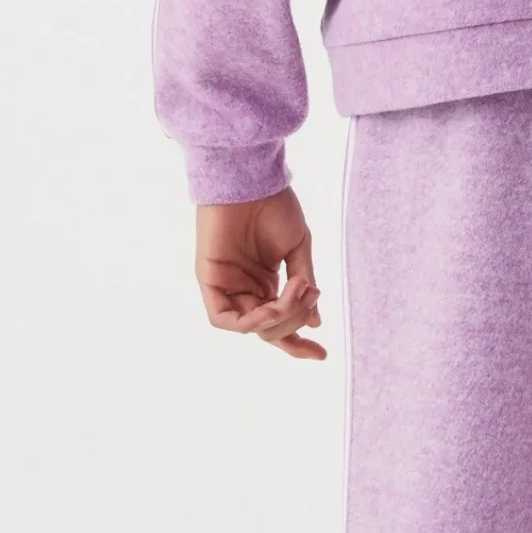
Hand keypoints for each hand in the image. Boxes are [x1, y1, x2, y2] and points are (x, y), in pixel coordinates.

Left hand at [194, 188, 324, 360]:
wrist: (252, 179)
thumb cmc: (274, 206)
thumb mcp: (298, 250)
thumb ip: (303, 286)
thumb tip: (315, 322)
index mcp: (266, 282)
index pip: (280, 324)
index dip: (298, 343)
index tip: (322, 354)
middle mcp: (246, 288)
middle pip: (269, 330)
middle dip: (294, 324)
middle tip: (311, 297)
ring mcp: (227, 285)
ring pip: (250, 327)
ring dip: (278, 318)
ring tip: (297, 291)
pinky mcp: (209, 281)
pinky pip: (223, 319)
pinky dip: (249, 323)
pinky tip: (269, 309)